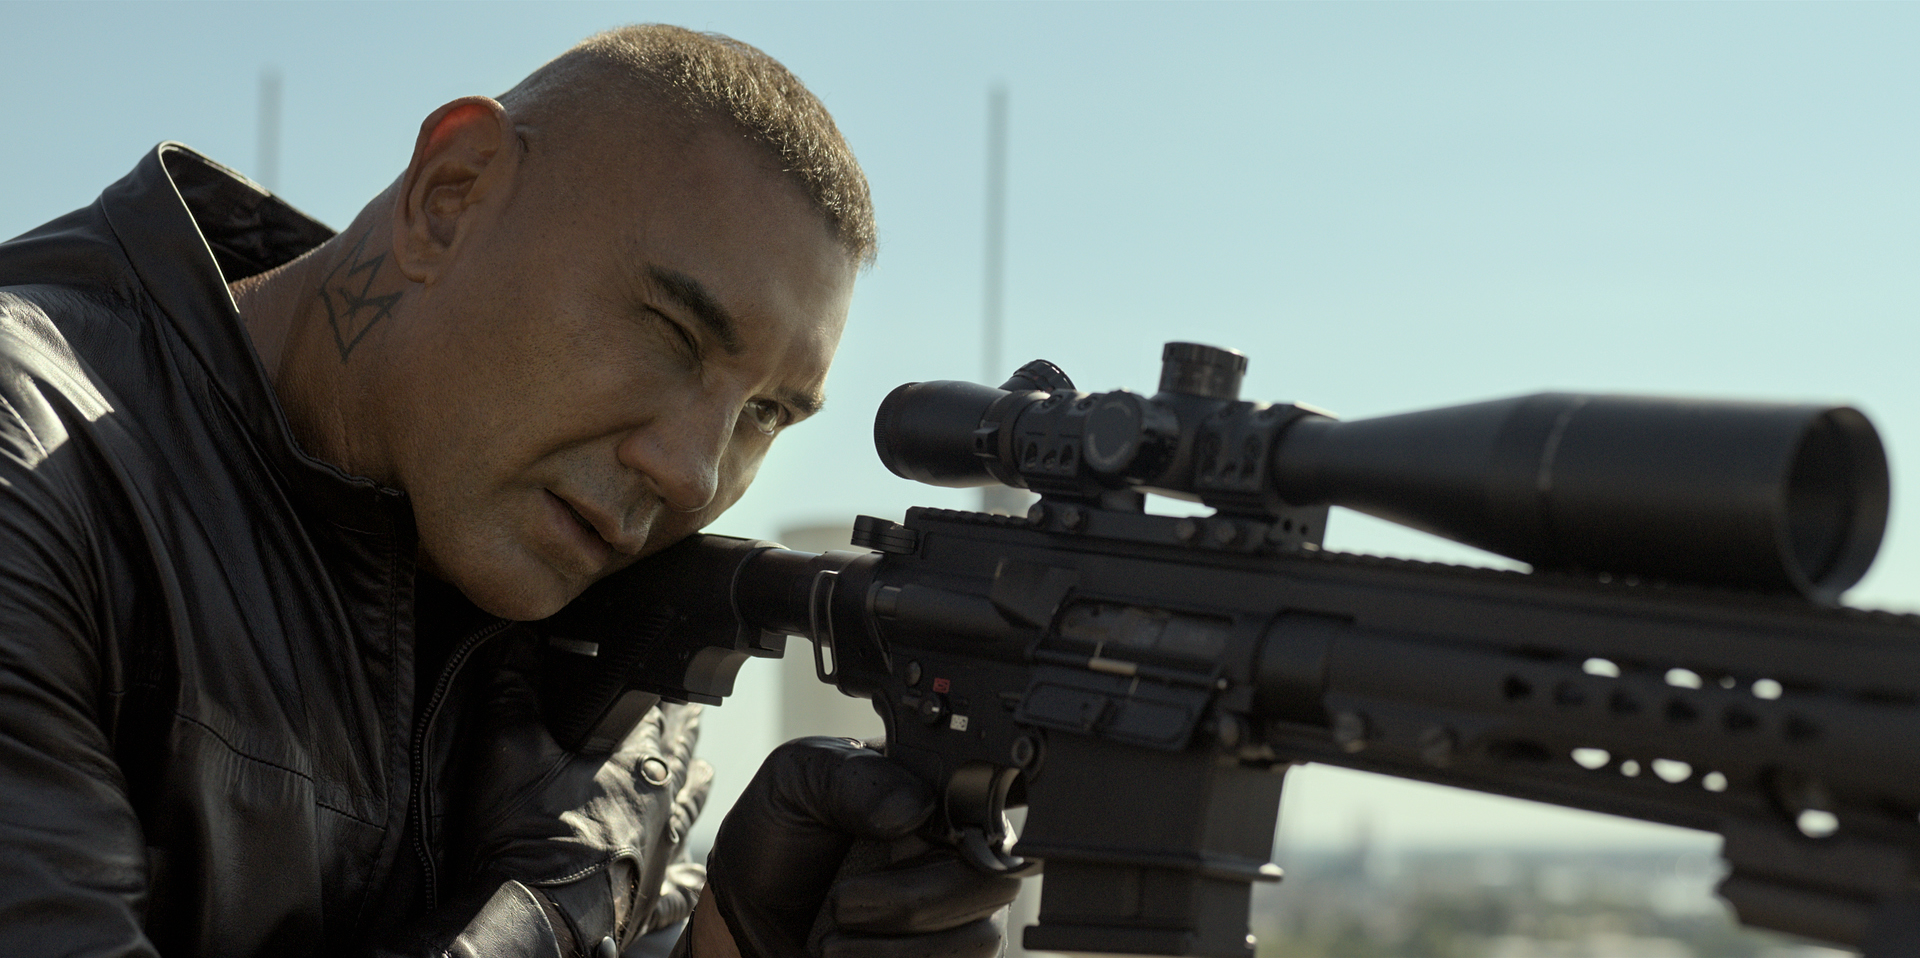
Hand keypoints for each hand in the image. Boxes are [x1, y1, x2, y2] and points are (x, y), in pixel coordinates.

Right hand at [458, 630, 712, 953]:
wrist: (533, 918)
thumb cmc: (525, 838)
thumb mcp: (508, 751)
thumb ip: (513, 692)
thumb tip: (515, 645)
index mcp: (633, 769)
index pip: (652, 718)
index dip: (656, 696)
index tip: (667, 682)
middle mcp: (657, 808)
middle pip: (678, 759)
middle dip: (685, 734)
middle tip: (697, 714)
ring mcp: (658, 856)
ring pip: (687, 812)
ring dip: (696, 790)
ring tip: (706, 772)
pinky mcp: (649, 900)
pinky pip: (678, 888)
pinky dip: (686, 878)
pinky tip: (693, 874)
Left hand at [698, 737, 1023, 957]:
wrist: (744, 915)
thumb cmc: (778, 839)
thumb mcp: (797, 781)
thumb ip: (855, 779)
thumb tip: (914, 807)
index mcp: (937, 797)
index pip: (992, 809)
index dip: (962, 831)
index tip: (905, 841)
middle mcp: (961, 854)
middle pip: (994, 881)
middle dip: (916, 901)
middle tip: (843, 903)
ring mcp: (960, 913)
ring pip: (982, 938)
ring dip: (901, 947)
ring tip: (831, 942)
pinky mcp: (945, 957)